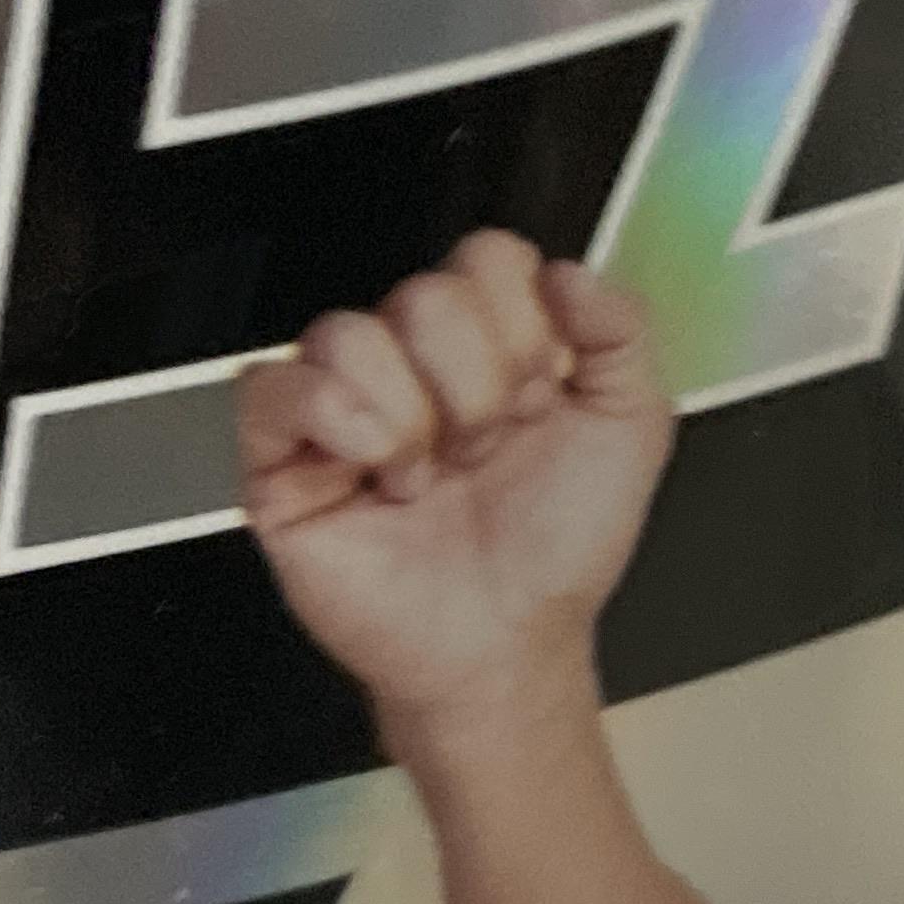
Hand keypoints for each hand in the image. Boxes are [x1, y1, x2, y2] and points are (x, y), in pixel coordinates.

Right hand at [237, 233, 672, 729]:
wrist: (507, 644)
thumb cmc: (556, 550)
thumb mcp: (631, 425)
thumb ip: (621, 327)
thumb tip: (567, 272)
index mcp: (487, 340)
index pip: (486, 258)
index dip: (524, 328)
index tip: (543, 399)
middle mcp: (411, 362)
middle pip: (425, 294)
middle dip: (476, 389)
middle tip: (484, 453)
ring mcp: (341, 404)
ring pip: (348, 332)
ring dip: (413, 420)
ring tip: (427, 478)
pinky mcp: (280, 455)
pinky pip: (272, 384)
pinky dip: (333, 420)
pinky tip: (376, 472)